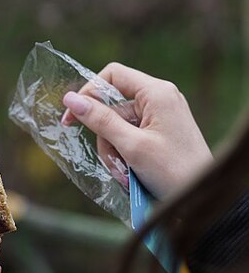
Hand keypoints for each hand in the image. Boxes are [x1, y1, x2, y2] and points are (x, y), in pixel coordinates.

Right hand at [61, 62, 212, 199]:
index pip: (112, 75)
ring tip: (127, 175)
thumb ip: (100, 121)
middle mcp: (160, 99)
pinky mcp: (160, 133)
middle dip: (106, 137)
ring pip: (118, 127)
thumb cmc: (173, 171)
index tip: (72, 118)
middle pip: (112, 107)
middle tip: (114, 163)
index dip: (88, 93)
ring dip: (115, 152)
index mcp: (156, 93)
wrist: (202, 196)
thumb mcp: (131, 146)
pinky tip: (133, 175)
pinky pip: (130, 138)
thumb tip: (70, 99)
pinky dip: (125, 156)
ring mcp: (161, 116)